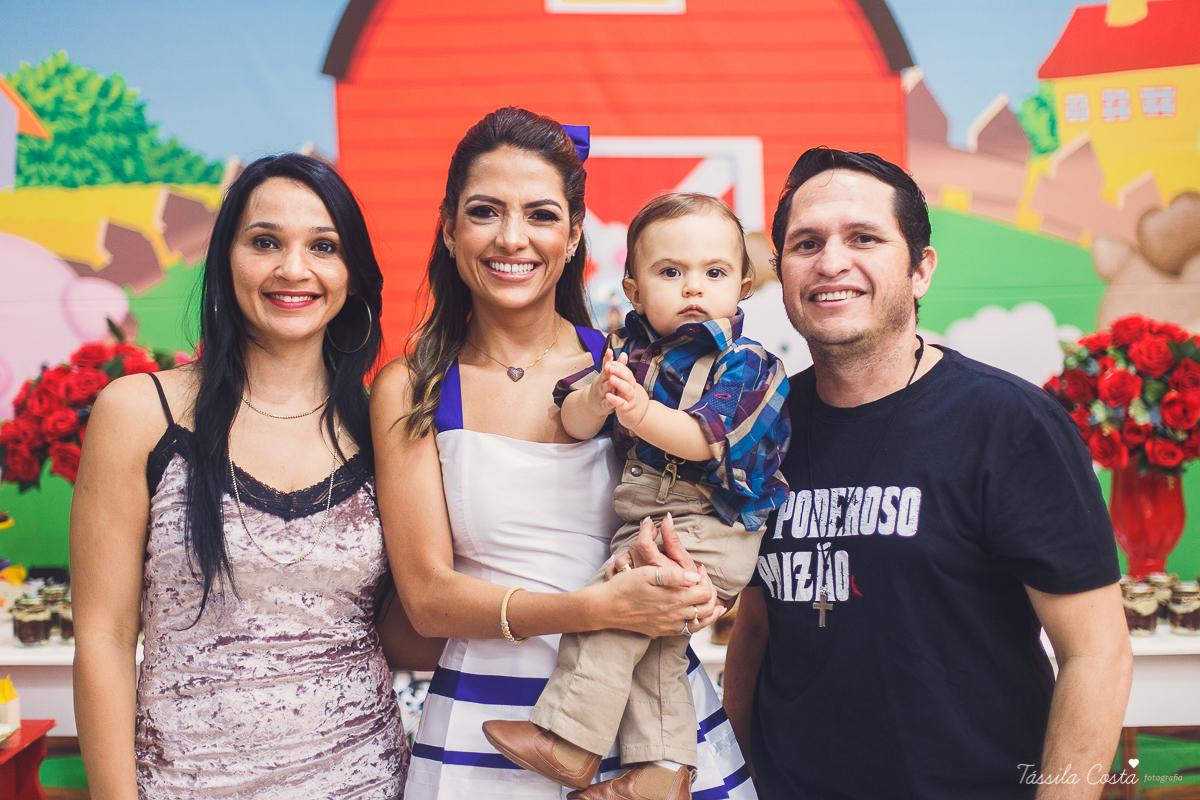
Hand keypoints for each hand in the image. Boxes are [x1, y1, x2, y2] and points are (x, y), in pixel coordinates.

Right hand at [585, 349, 629, 416]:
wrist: (592, 403)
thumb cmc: (603, 386)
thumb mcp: (608, 376)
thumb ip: (616, 365)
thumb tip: (624, 353)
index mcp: (604, 376)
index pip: (606, 365)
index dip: (608, 358)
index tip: (610, 351)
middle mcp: (601, 383)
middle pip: (604, 376)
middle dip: (607, 371)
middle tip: (610, 366)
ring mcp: (601, 394)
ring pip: (605, 389)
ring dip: (608, 385)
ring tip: (612, 380)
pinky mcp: (603, 405)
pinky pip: (606, 403)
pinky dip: (608, 402)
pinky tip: (611, 401)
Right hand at [602, 514, 724, 634]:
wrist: (606, 608)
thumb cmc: (625, 587)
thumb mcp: (647, 573)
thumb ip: (673, 575)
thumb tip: (694, 576)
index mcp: (674, 599)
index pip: (704, 593)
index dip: (706, 580)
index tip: (698, 569)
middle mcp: (674, 615)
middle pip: (706, 609)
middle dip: (711, 595)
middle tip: (705, 583)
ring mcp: (668, 626)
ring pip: (699, 623)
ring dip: (708, 613)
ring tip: (714, 604)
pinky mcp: (661, 631)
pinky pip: (685, 631)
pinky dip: (695, 623)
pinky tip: (694, 616)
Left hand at [603, 357, 649, 431]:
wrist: (640, 416)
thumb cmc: (631, 398)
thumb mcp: (628, 384)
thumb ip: (623, 371)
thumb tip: (622, 354)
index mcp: (631, 382)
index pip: (626, 371)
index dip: (619, 366)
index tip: (610, 360)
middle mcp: (632, 389)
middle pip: (628, 378)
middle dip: (619, 371)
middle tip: (609, 365)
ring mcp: (630, 399)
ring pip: (627, 390)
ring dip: (619, 383)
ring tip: (611, 378)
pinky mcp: (627, 409)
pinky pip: (621, 404)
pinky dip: (615, 399)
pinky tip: (608, 395)